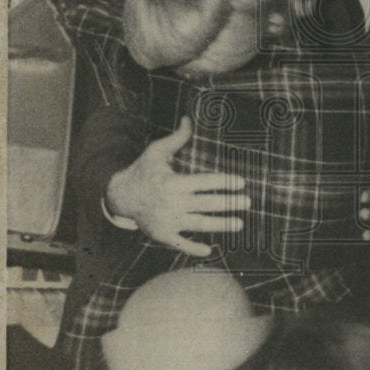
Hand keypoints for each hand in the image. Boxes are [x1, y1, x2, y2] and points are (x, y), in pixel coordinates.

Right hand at [105, 116, 248, 256]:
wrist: (121, 196)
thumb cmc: (143, 171)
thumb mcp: (156, 151)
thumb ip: (176, 138)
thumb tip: (188, 118)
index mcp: (172, 182)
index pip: (204, 182)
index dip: (224, 182)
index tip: (241, 182)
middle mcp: (171, 203)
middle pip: (206, 204)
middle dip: (228, 203)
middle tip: (248, 202)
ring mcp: (167, 221)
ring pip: (199, 224)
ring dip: (221, 225)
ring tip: (240, 223)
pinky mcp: (162, 234)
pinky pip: (181, 244)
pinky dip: (194, 248)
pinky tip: (209, 250)